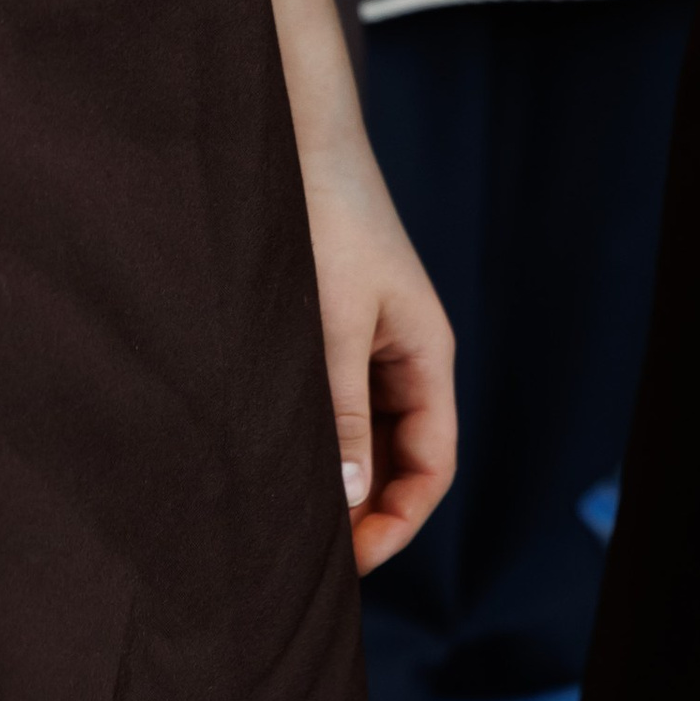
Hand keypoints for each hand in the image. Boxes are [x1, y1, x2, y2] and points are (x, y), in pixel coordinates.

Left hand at [299, 147, 457, 577]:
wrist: (296, 138)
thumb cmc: (324, 220)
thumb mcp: (332, 324)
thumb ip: (338, 412)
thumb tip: (346, 501)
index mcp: (426, 355)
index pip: (433, 465)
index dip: (398, 522)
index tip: (347, 562)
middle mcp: (402, 356)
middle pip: (399, 459)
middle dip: (363, 513)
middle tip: (302, 555)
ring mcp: (366, 342)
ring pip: (360, 435)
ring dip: (332, 479)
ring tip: (280, 517)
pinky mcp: (329, 328)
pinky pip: (330, 404)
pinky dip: (310, 440)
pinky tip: (267, 459)